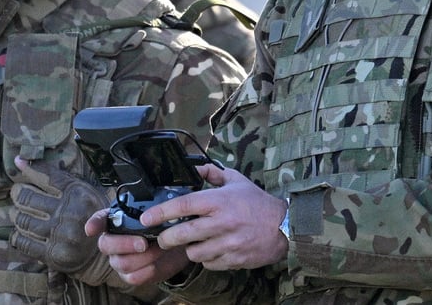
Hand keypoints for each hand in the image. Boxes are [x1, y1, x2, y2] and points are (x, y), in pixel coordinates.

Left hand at [10, 157, 113, 284]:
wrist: (101, 251)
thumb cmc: (89, 215)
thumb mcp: (82, 191)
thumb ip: (57, 177)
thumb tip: (20, 161)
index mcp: (77, 194)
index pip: (45, 176)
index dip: (28, 168)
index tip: (18, 163)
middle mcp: (68, 213)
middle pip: (26, 198)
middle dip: (18, 193)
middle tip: (18, 194)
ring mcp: (60, 235)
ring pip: (22, 220)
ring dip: (17, 215)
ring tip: (21, 213)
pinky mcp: (53, 254)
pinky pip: (23, 242)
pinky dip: (18, 235)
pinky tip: (23, 232)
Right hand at [87, 209, 191, 285]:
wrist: (177, 246)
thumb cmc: (164, 225)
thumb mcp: (160, 213)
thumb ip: (152, 209)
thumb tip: (152, 210)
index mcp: (118, 221)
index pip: (100, 220)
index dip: (94, 224)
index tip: (91, 229)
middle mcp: (113, 241)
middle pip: (105, 245)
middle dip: (125, 244)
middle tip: (144, 243)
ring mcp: (119, 259)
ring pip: (121, 263)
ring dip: (143, 258)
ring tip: (159, 250)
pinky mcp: (130, 275)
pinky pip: (131, 277)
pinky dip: (144, 272)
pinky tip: (154, 266)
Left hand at [142, 164, 287, 271]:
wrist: (285, 227)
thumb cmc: (258, 203)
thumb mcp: (236, 180)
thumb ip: (212, 172)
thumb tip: (191, 167)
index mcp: (220, 201)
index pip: (183, 205)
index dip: (161, 212)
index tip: (146, 218)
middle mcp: (222, 223)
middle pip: (182, 234)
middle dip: (166, 238)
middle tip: (163, 237)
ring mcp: (228, 244)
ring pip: (193, 253)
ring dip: (188, 249)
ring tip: (193, 242)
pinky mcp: (233, 260)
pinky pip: (208, 264)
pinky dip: (206, 258)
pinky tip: (211, 250)